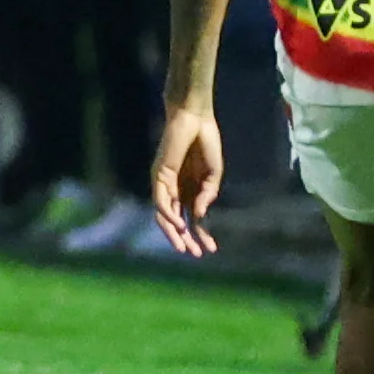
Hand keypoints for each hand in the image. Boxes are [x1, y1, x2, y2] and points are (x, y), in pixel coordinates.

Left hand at [151, 104, 224, 256]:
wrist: (195, 118)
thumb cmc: (206, 141)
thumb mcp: (214, 172)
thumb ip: (208, 193)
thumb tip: (200, 214)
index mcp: (191, 189)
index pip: (194, 218)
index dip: (202, 234)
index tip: (212, 249)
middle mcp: (176, 190)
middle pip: (177, 221)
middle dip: (185, 239)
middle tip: (194, 255)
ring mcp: (166, 184)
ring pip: (165, 215)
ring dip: (173, 232)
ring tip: (183, 247)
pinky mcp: (159, 175)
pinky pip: (160, 200)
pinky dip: (168, 213)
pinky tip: (178, 224)